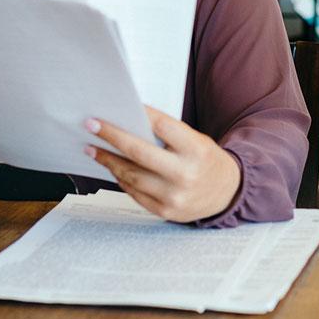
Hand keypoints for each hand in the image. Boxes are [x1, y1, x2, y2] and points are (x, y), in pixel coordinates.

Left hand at [84, 106, 241, 222]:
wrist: (226, 193)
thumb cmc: (206, 161)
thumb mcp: (197, 142)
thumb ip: (169, 136)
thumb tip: (131, 125)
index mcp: (196, 150)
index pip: (163, 127)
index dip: (141, 115)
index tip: (119, 107)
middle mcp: (185, 174)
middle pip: (139, 152)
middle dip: (112, 137)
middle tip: (92, 125)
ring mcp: (173, 195)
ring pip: (132, 175)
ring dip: (109, 160)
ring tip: (93, 148)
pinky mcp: (164, 211)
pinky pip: (135, 192)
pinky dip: (121, 178)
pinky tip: (112, 167)